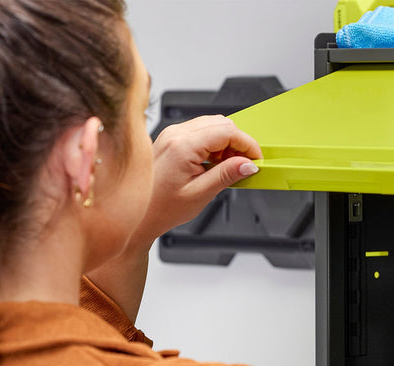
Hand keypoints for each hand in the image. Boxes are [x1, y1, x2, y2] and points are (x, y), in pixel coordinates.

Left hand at [131, 115, 261, 250]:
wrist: (137, 214)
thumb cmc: (161, 208)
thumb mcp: (200, 194)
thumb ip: (226, 175)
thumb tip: (249, 164)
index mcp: (181, 146)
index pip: (227, 131)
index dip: (248, 144)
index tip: (257, 160)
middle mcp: (175, 134)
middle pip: (221, 123)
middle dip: (239, 143)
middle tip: (244, 166)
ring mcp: (171, 134)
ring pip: (212, 125)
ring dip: (227, 143)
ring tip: (227, 167)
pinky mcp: (171, 138)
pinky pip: (201, 131)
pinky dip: (215, 144)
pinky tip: (214, 164)